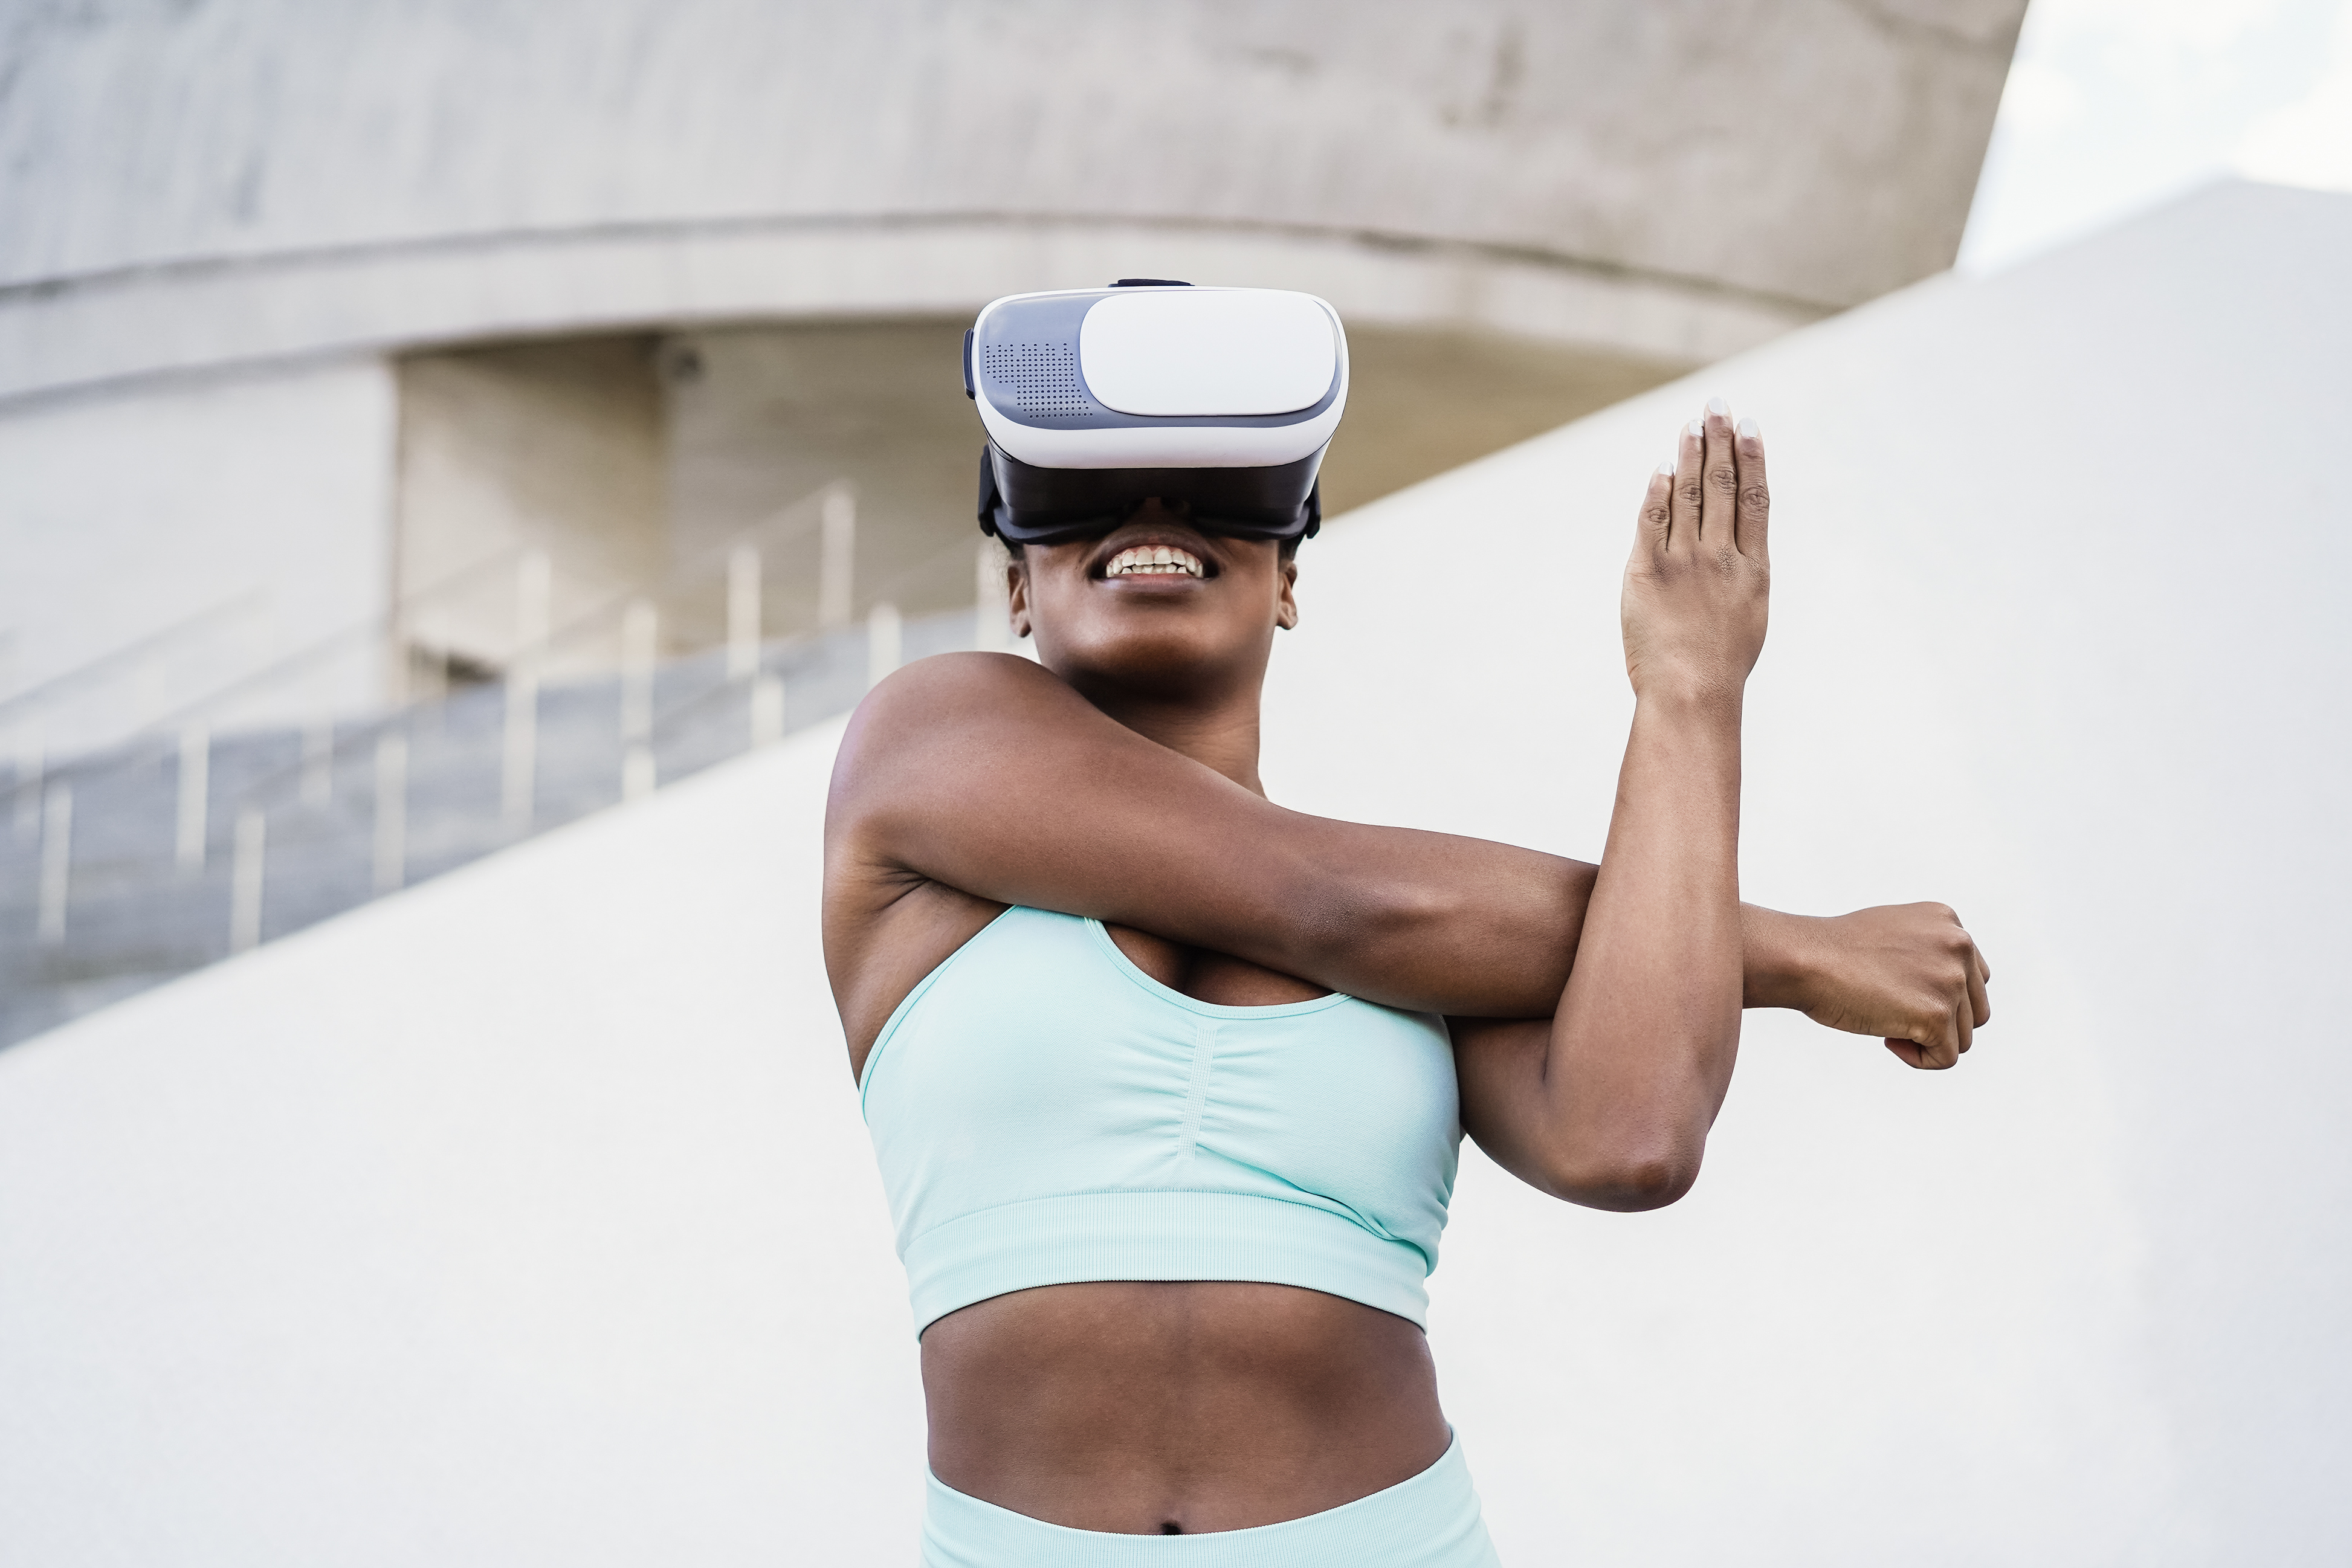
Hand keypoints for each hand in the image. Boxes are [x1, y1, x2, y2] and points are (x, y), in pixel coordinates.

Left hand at [1622, 400, 1770, 702]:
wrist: (1692, 696)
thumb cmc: (1720, 668)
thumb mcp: (1748, 616)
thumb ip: (1741, 575)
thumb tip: (1734, 545)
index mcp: (1753, 569)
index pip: (1754, 499)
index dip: (1752, 459)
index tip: (1750, 427)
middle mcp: (1721, 558)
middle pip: (1721, 486)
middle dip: (1720, 442)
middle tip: (1716, 407)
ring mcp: (1684, 563)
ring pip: (1688, 495)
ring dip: (1690, 455)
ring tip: (1693, 425)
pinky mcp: (1646, 573)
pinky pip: (1652, 521)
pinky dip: (1658, 491)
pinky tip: (1662, 468)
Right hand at [1763, 904, 1992, 1069]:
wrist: (1804, 959)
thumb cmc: (1832, 951)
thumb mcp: (1893, 932)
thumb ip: (1927, 951)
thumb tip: (1939, 988)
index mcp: (1949, 921)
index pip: (1973, 978)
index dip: (1937, 997)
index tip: (1897, 993)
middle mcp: (1958, 945)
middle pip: (1974, 1010)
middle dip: (1937, 1021)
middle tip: (1890, 1011)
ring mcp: (1950, 980)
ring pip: (1962, 1037)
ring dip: (1926, 1041)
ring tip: (1884, 1022)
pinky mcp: (1937, 1014)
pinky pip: (1945, 1059)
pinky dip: (1917, 1059)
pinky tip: (1886, 1039)